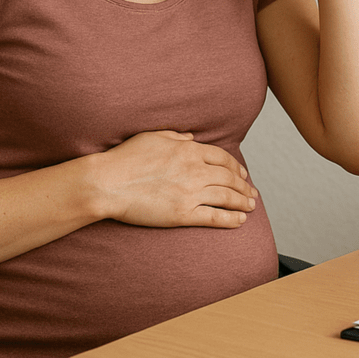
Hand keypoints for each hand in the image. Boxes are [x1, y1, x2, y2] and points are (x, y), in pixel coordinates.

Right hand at [94, 131, 259, 228]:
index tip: (242, 174)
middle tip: (252, 193)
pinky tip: (240, 221)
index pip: (223, 158)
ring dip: (243, 202)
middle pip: (229, 178)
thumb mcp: (152, 137)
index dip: (236, 167)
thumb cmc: (125, 159)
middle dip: (244, 187)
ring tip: (251, 207)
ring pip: (227, 197)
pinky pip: (214, 217)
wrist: (107, 182)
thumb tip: (191, 137)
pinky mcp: (182, 214)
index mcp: (189, 150)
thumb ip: (175, 136)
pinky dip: (231, 219)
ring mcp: (190, 192)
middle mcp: (195, 170)